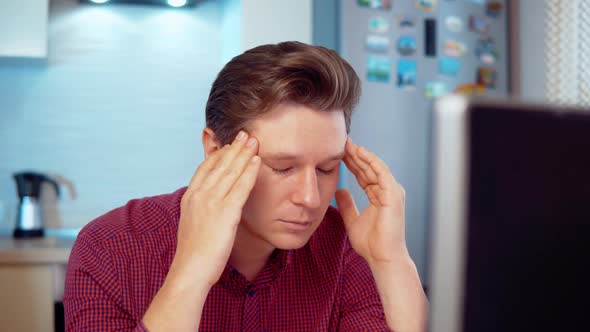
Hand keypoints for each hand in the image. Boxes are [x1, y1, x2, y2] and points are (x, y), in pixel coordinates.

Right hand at [171, 131, 260, 288]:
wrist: (190, 270)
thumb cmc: (193, 253)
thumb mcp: (192, 224)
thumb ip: (200, 210)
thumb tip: (207, 206)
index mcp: (190, 197)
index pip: (205, 168)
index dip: (219, 154)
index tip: (229, 144)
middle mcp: (199, 195)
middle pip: (219, 165)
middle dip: (234, 148)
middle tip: (246, 134)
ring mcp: (212, 202)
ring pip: (231, 172)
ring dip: (244, 154)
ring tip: (254, 141)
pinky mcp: (226, 212)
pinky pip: (241, 186)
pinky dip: (250, 171)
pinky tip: (257, 161)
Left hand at [335, 137, 407, 265]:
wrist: (382, 257)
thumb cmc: (371, 244)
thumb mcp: (352, 220)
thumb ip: (347, 205)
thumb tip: (339, 191)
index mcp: (379, 196)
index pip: (364, 175)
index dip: (352, 163)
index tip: (339, 153)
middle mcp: (387, 191)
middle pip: (369, 168)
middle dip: (355, 155)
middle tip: (342, 142)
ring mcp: (392, 192)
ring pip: (375, 167)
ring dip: (362, 155)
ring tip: (348, 144)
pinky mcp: (394, 193)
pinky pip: (381, 172)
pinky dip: (371, 161)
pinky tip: (360, 152)